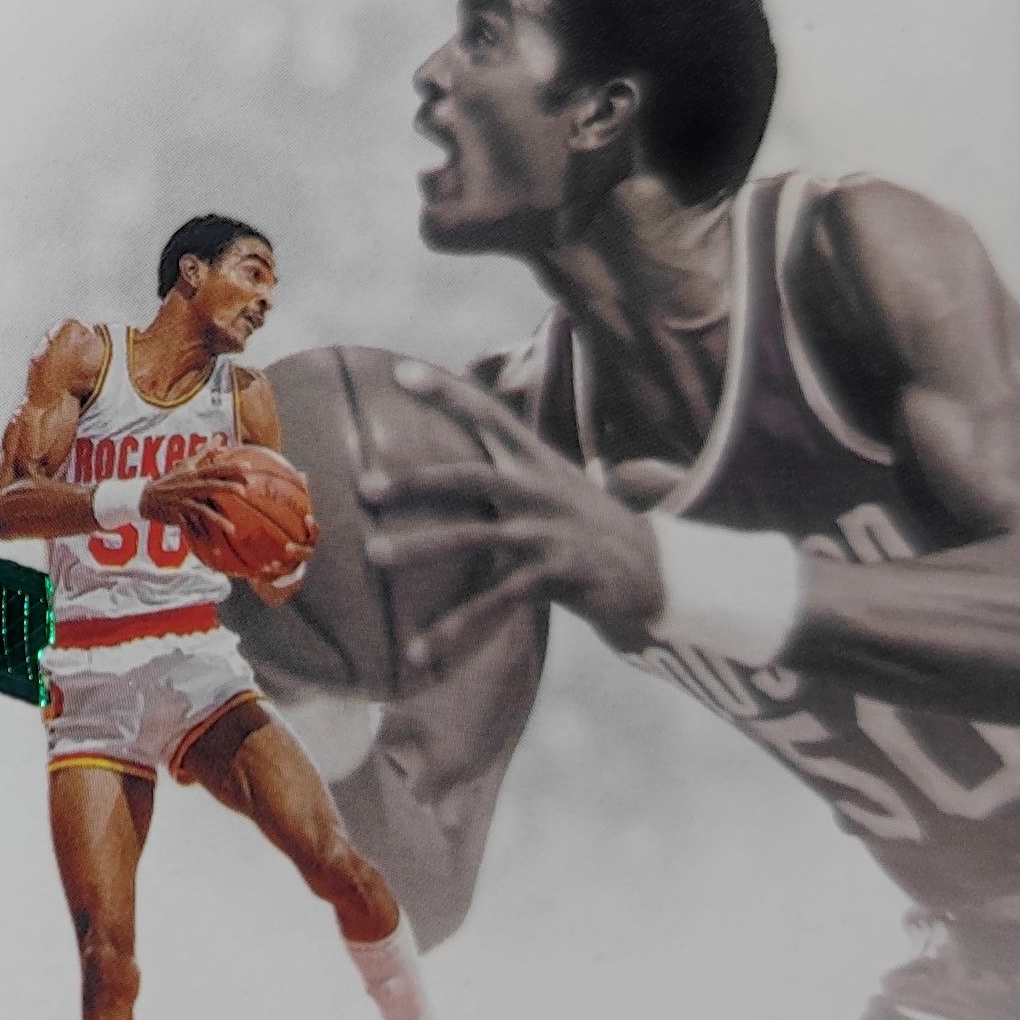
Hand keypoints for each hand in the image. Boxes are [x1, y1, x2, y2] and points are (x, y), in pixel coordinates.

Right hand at [135, 441, 256, 529]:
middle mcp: (189, 487)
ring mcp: (183, 502)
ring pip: (201, 511)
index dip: (231, 467)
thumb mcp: (186, 464)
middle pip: (210, 486)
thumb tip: (220, 439)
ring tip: (232, 529)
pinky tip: (215, 549)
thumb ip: (204, 452)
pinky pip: (192, 529)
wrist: (145, 497)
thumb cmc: (170, 480)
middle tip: (244, 490)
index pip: (215, 468)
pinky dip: (203, 539)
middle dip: (226, 487)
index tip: (248, 467)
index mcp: (194, 474)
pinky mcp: (177, 516)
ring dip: (216, 520)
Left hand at [358, 357, 666, 673]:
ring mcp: (551, 531)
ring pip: (477, 535)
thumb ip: (506, 471)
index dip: (446, 391)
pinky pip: (499, 600)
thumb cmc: (585, 529)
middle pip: (472, 475)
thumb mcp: (551, 487)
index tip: (399, 369)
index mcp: (536, 462)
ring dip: (422, 544)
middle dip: (417, 480)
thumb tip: (445, 466)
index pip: (489, 414)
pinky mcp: (561, 575)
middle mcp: (541, 490)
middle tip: (364, 487)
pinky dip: (458, 624)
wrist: (655, 572)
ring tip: (374, 553)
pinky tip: (421, 650)